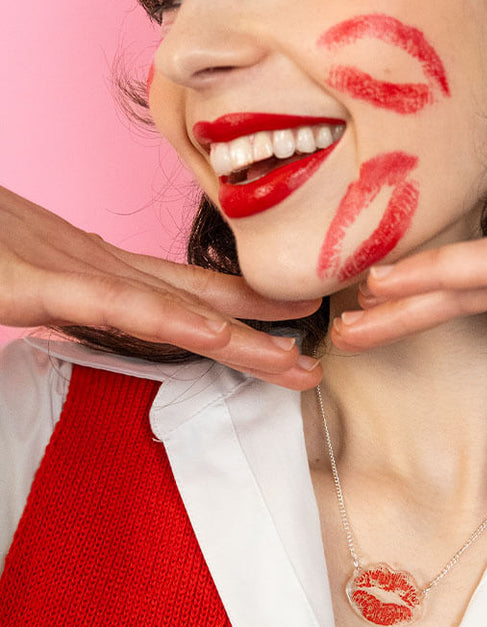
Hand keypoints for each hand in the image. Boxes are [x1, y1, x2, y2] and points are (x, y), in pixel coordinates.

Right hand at [0, 187, 321, 387]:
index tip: (288, 327)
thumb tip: (87, 310)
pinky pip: (115, 304)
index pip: (179, 294)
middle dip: (258, 333)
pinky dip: (171, 321)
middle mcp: (95, 266)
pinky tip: (218, 337)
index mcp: (90, 267)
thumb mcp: (21, 272)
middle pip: (192, 304)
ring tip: (296, 361)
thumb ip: (62, 293)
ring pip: (171, 309)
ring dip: (239, 338)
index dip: (237, 311)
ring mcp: (70, 271)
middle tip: (317, 358)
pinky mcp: (36, 281)